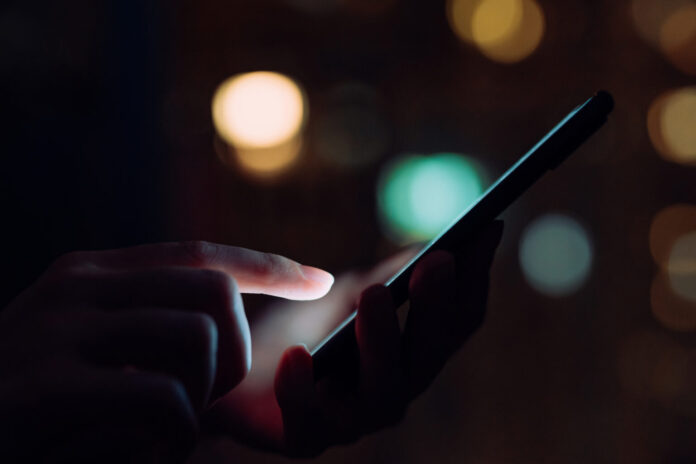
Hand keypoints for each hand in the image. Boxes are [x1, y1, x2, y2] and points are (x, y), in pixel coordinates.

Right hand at [0, 242, 332, 462]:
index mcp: (92, 276)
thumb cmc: (27, 407)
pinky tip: (154, 451)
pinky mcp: (47, 387)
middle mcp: (79, 288)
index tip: (318, 280)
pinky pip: (160, 396)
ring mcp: (59, 330)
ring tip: (172, 430)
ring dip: (204, 396)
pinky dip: (175, 433)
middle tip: (211, 397)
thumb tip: (220, 327)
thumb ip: (144, 331)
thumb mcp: (88, 354)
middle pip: (214, 292)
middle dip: (236, 350)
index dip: (267, 267)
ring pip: (197, 338)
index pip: (200, 255)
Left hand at [202, 221, 503, 456]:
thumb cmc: (295, 330)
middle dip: (434, 307)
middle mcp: (391, 392)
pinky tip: (295, 356)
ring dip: (382, 340)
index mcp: (408, 357)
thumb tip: (436, 245)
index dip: (473, 281)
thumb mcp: (344, 295)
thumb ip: (387, 277)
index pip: (456, 324)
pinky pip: (309, 421)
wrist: (230, 364)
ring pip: (383, 391)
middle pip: (428, 356)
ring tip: (373, 293)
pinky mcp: (302, 438)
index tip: (483, 233)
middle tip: (437, 261)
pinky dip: (304, 389)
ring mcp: (351, 420)